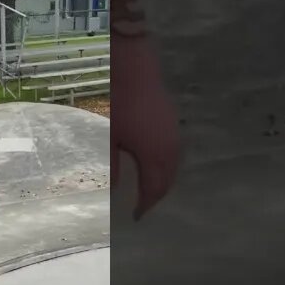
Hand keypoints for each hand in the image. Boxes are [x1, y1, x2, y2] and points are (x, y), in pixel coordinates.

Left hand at [114, 38, 180, 219]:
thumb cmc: (120, 103)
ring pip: (174, 167)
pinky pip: (175, 154)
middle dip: (156, 197)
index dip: (146, 205)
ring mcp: (174, 134)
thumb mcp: (110, 137)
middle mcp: (170, 148)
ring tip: (149, 190)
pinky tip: (155, 166)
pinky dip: (167, 167)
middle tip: (143, 207)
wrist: (135, 68)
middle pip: (168, 181)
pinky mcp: (173, 123)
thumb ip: (113, 165)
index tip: (136, 217)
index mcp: (154, 155)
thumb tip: (116, 188)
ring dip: (163, 182)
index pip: (154, 190)